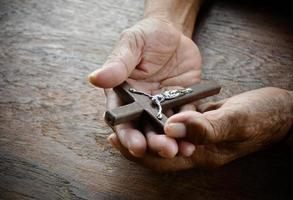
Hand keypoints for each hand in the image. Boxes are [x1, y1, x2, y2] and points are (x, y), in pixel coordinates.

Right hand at [89, 17, 201, 157]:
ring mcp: (163, 105)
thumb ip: (117, 63)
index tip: (136, 146)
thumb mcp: (131, 45)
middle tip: (166, 150)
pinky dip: (192, 127)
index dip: (127, 135)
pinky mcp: (183, 101)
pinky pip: (188, 117)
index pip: (122, 119)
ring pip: (166, 127)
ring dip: (174, 140)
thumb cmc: (146, 36)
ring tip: (183, 150)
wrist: (172, 32)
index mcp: (123, 94)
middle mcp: (142, 104)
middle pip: (145, 129)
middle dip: (154, 142)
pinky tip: (197, 138)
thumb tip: (95, 78)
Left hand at [108, 87, 292, 170]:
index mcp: (204, 154)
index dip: (139, 153)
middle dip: (137, 143)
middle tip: (114, 131)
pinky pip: (178, 124)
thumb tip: (172, 128)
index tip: (116, 141)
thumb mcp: (237, 120)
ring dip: (148, 130)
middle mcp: (198, 149)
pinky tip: (153, 109)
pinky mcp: (204, 123)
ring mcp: (201, 137)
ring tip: (128, 119)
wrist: (283, 112)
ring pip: (167, 137)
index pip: (163, 160)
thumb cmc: (265, 117)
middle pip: (160, 151)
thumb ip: (205, 128)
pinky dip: (164, 119)